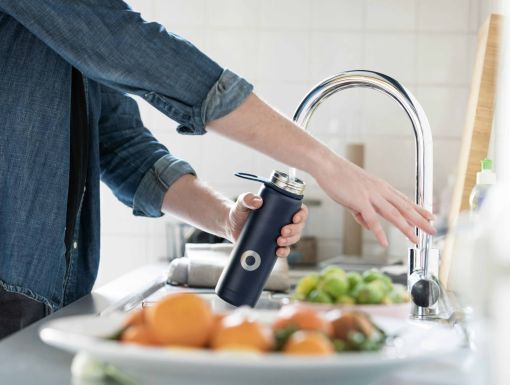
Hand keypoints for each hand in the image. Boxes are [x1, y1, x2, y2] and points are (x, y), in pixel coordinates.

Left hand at [225, 193, 307, 257]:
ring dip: (290, 241)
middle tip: (283, 231)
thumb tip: (257, 201)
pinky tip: (278, 252)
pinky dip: (284, 252)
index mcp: (283, 208)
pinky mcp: (273, 245)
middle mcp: (285, 221)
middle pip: (299, 226)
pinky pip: (284, 250)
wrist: (231, 226)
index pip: (300, 210)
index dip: (302, 214)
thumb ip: (247, 198)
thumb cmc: (240, 211)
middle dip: (294, 230)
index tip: (295, 218)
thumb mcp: (242, 203)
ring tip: (279, 241)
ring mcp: (280, 234)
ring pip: (294, 238)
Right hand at [315, 155, 435, 246]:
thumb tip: (368, 226)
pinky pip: (372, 219)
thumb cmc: (339, 178)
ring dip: (406, 228)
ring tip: (415, 240)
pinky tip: (384, 242)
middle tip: (433, 229)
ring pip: (393, 214)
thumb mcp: (354, 196)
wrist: (328, 165)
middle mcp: (380, 191)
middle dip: (420, 220)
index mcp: (381, 187)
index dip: (418, 209)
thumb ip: (362, 212)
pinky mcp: (360, 201)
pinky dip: (379, 232)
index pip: (404, 200)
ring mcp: (371, 195)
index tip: (430, 216)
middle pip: (404, 208)